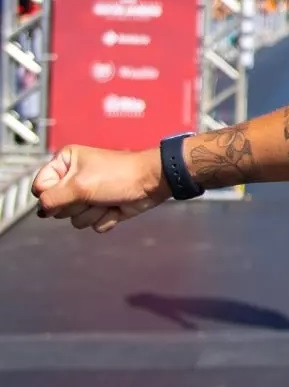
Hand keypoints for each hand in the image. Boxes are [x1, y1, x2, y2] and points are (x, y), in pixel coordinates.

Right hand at [31, 146, 170, 232]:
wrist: (151, 183)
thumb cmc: (117, 176)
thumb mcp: (79, 185)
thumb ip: (52, 199)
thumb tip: (41, 211)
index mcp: (65, 162)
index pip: (40, 187)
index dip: (51, 195)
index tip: (71, 190)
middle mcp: (73, 178)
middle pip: (56, 206)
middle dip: (77, 205)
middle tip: (94, 193)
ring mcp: (87, 195)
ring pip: (74, 219)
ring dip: (92, 212)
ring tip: (107, 199)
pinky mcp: (101, 209)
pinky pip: (91, 224)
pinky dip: (105, 218)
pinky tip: (116, 207)